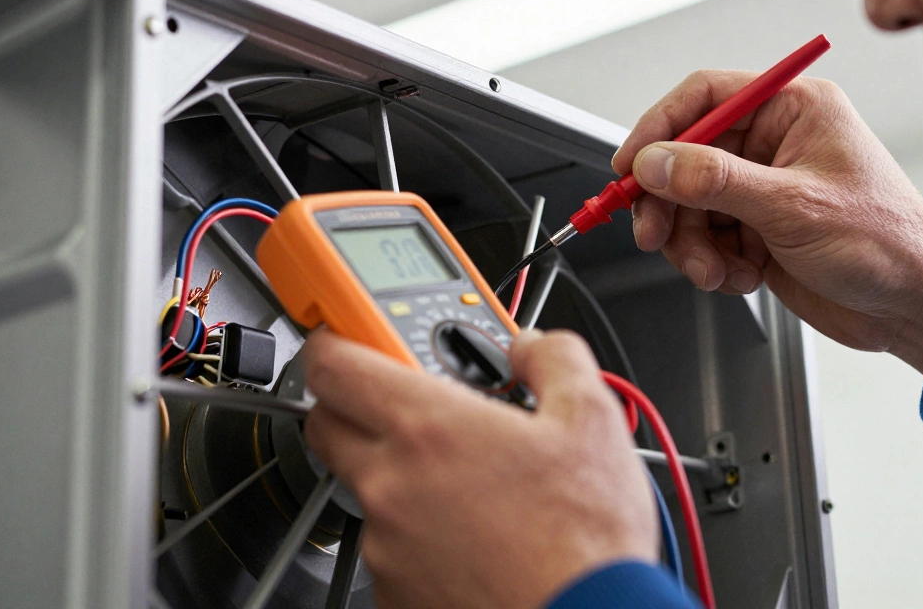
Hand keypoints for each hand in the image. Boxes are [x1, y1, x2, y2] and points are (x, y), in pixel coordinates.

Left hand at [300, 328, 656, 608]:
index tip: (351, 338)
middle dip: (358, 404)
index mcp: (427, 428)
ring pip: (365, 488)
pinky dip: (418, 533)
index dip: (336, 341)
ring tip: (470, 483)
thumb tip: (532, 346)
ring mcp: (386, 545)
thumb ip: (553, 359)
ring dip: (400, 475)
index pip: (333, 363)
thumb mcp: (594, 421)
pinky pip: (389, 546)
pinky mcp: (393, 593)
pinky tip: (472, 535)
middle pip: (328, 423)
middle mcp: (390, 484)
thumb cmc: (584, 543)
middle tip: (411, 405)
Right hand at [614, 71, 922, 393]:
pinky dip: (712, 263)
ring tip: (714, 269)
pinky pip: (707, 238)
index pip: (705, 96)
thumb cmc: (888, 242)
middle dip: (668, 202)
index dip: (659, 128)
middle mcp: (775, 143)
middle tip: (654, 232)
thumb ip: (715, 181)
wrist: (916, 306)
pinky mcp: (759, 229)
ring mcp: (764, 188)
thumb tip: (656, 161)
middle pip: (686, 157)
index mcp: (793, 110)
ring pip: (690, 204)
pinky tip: (741, 277)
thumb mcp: (793, 206)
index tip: (629, 164)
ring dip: (691, 243)